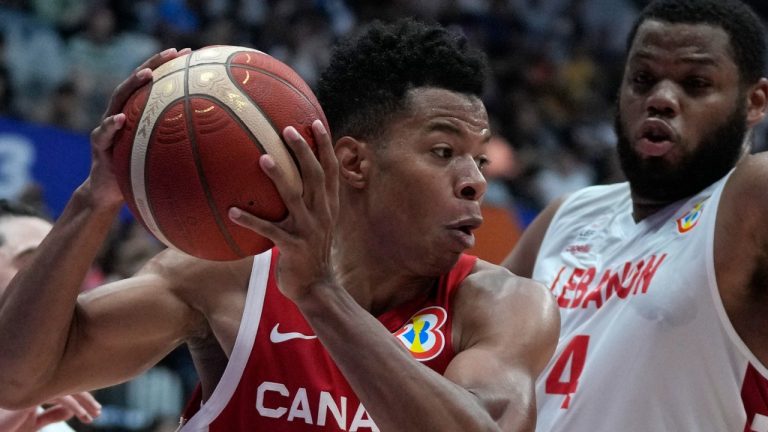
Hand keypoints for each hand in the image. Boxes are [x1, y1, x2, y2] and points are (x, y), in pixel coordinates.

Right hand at [0, 392, 100, 431]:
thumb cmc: (8, 429)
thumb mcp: (32, 423)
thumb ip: (51, 414)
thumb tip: (70, 410)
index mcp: (32, 386)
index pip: (61, 384)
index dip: (78, 395)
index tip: (93, 408)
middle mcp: (32, 382)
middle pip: (65, 383)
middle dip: (84, 397)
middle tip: (98, 410)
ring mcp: (30, 385)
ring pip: (65, 387)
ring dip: (83, 401)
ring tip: (95, 414)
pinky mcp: (29, 394)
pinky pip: (58, 396)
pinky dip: (73, 405)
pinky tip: (81, 415)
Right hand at [86, 48, 191, 208]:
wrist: (109, 193)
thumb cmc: (141, 173)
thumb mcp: (165, 158)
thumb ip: (181, 147)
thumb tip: (219, 145)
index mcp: (137, 114)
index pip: (153, 84)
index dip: (168, 67)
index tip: (188, 53)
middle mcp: (121, 113)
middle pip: (136, 83)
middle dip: (153, 64)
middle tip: (171, 52)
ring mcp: (107, 127)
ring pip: (117, 100)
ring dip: (132, 84)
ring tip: (148, 74)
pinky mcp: (99, 146)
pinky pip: (103, 133)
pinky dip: (111, 125)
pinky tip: (120, 119)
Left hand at [229, 120, 338, 300]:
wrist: (316, 287)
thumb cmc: (308, 252)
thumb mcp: (315, 225)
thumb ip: (306, 203)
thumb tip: (283, 179)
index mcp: (329, 206)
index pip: (331, 170)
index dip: (325, 145)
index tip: (316, 122)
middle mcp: (322, 214)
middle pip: (316, 176)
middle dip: (304, 151)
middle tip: (287, 130)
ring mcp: (309, 231)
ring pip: (294, 198)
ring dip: (278, 177)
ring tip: (262, 159)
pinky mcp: (293, 248)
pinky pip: (269, 231)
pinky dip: (251, 220)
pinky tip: (232, 211)